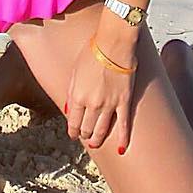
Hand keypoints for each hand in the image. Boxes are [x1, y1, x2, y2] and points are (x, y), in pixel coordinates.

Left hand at [64, 36, 135, 153]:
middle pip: (87, 128)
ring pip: (102, 130)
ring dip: (97, 139)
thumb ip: (71, 93)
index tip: (74, 133)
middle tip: (85, 137)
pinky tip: (121, 148)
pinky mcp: (124, 102)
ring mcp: (109, 105)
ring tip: (96, 143)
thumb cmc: (92, 52)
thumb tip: (69, 110)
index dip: (73, 130)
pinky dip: (122, 139)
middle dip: (85, 134)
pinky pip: (123, 125)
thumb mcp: (74, 71)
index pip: (73, 122)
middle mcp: (92, 104)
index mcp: (77, 96)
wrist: (113, 44)